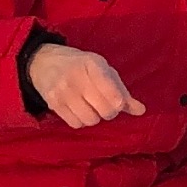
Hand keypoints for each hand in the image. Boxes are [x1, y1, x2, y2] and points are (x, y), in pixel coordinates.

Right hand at [26, 44, 144, 127]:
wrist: (45, 62)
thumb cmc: (82, 67)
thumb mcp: (104, 71)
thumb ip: (122, 91)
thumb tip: (141, 111)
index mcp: (93, 64)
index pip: (113, 94)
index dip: (119, 103)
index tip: (117, 102)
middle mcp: (76, 76)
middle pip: (105, 111)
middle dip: (109, 112)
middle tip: (104, 105)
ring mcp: (63, 91)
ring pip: (90, 120)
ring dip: (94, 118)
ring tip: (90, 106)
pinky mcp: (53, 103)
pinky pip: (76, 124)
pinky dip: (81, 121)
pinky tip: (79, 109)